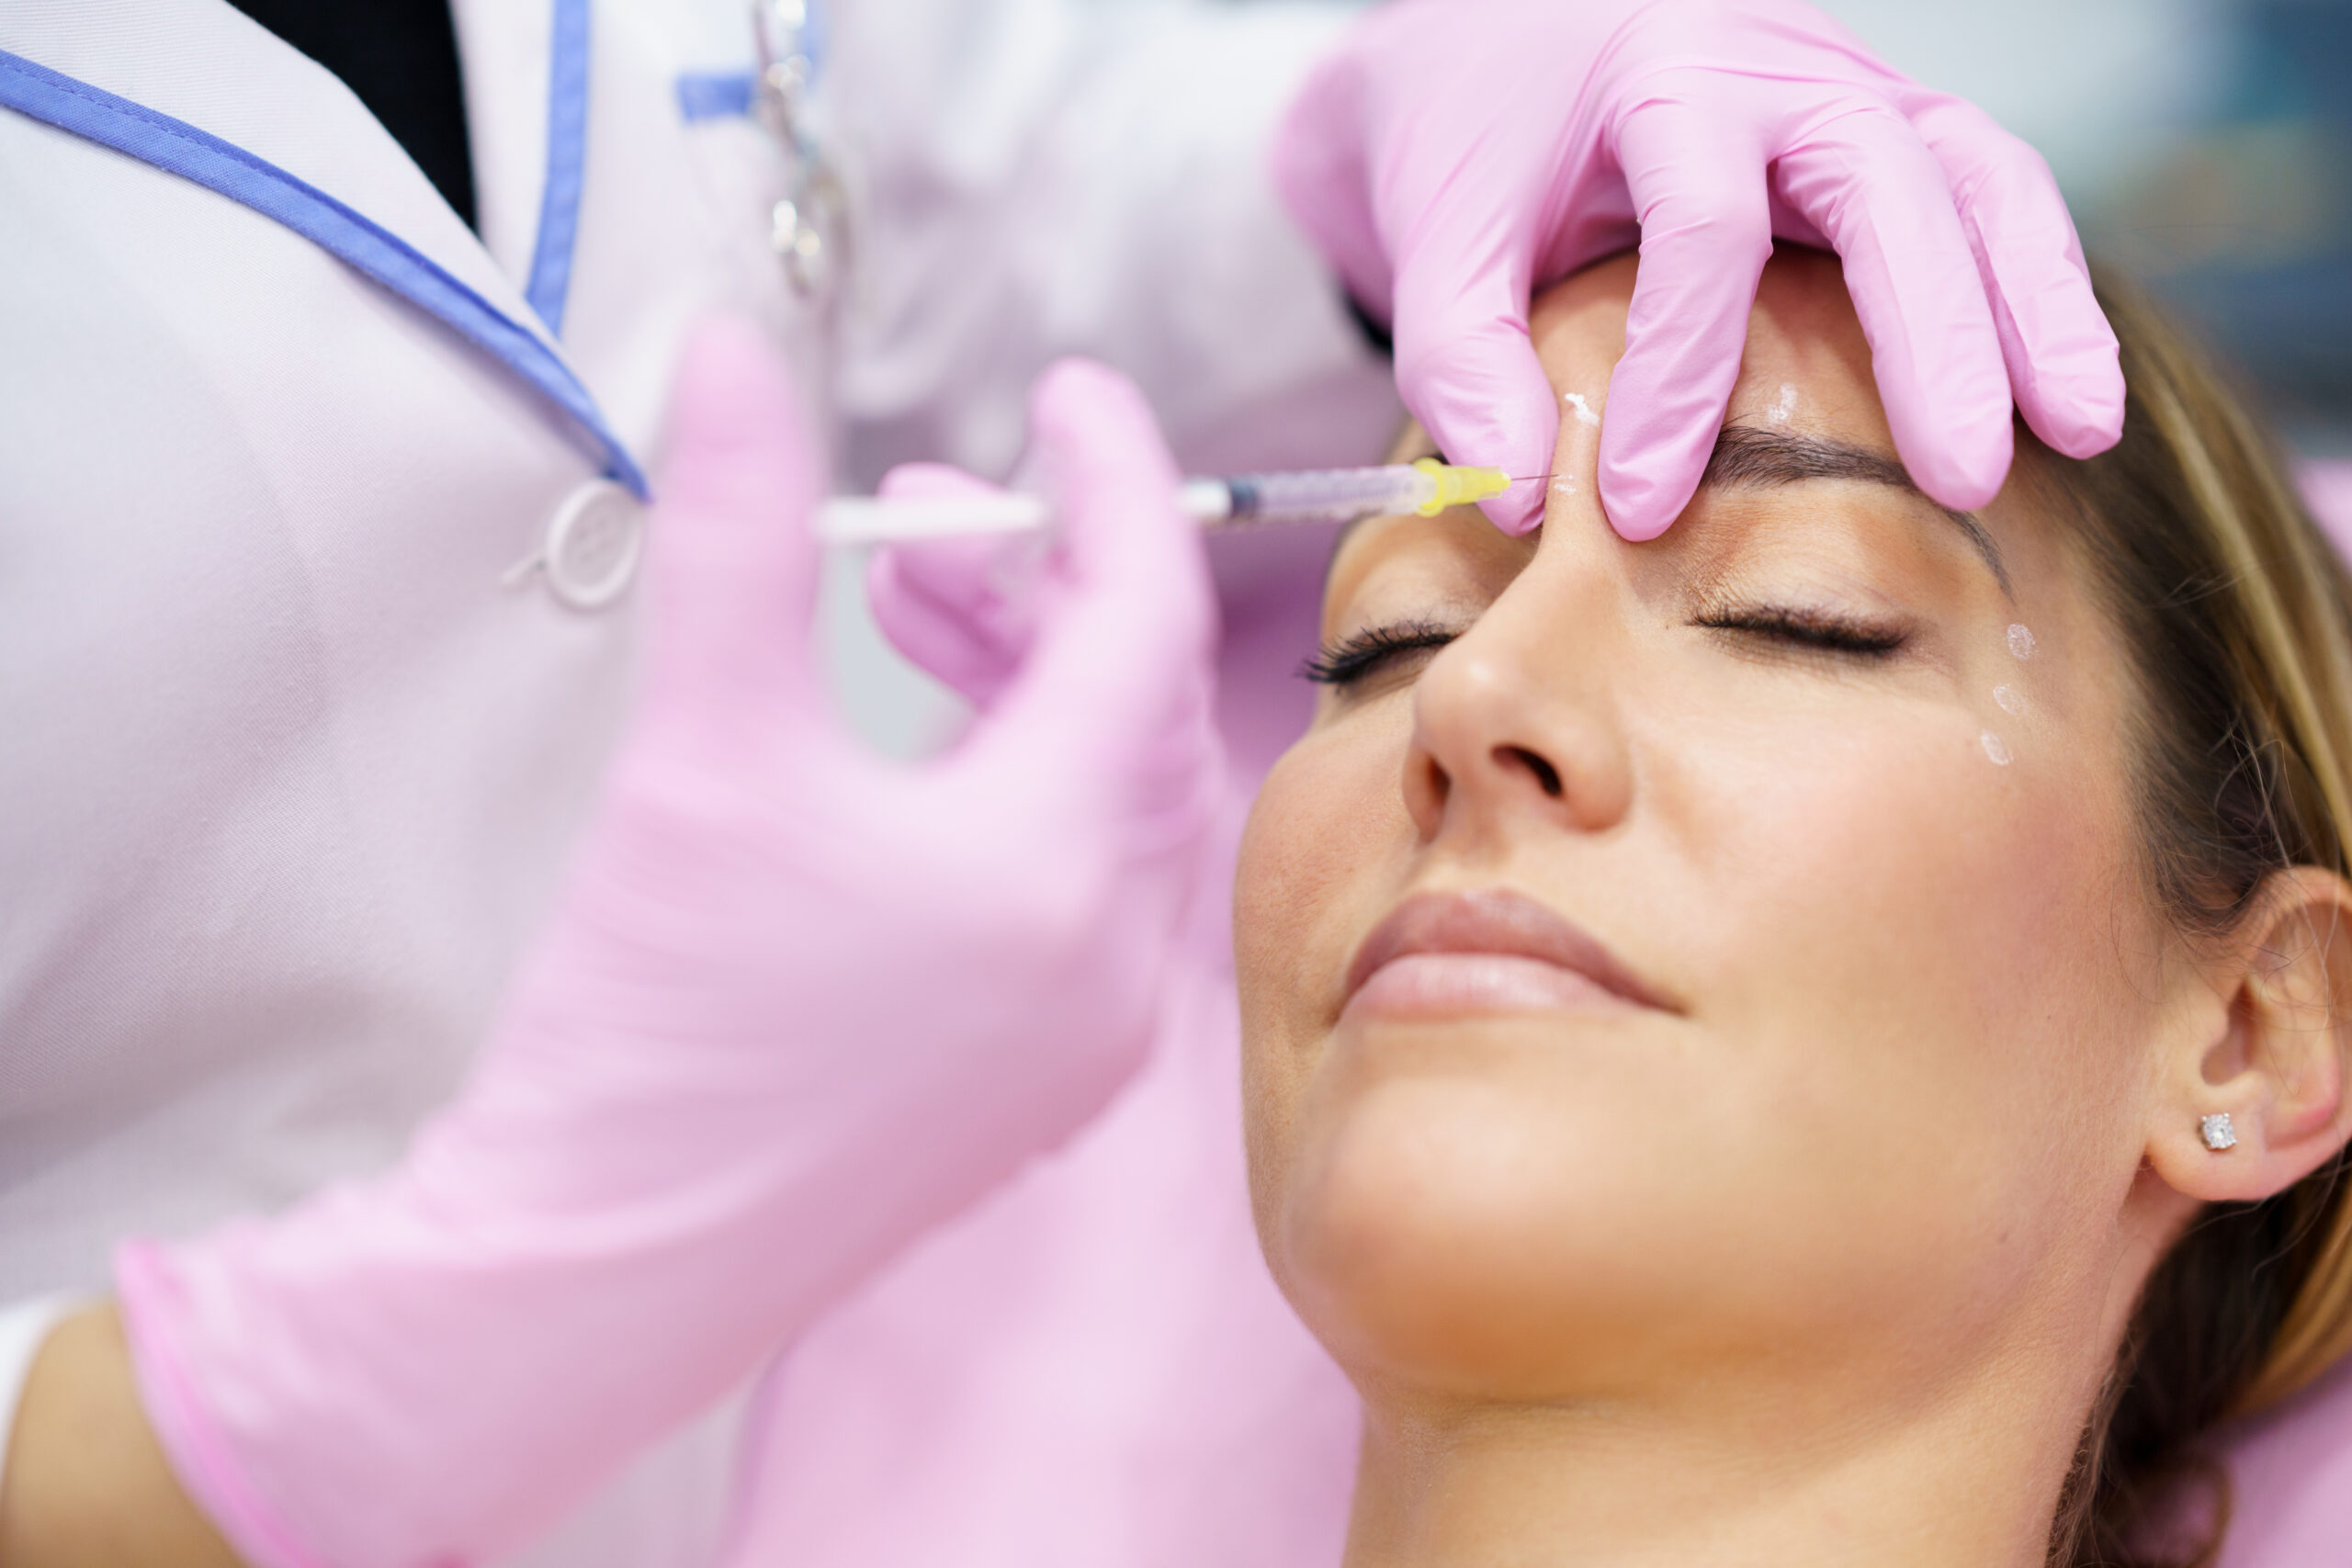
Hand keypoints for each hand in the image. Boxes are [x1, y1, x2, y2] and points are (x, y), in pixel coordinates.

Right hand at [110, 329, 1222, 1567]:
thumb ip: (738, 529)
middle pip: (1130, 704)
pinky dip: (1015, 787)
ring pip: (1102, 794)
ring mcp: (1086, 1033)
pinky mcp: (1036, 1080)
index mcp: (1061, 862)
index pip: (1142, 618)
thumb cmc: (648, 1023)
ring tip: (891, 605)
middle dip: (1036, 580)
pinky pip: (1076, 886)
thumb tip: (736, 353)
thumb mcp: (698, 742)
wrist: (592, 1271)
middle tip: (919, 511)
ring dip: (1018, 680)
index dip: (1113, 481)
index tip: (1063, 392)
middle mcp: (1113, 955)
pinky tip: (906, 748)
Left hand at [1274, 0, 2125, 538]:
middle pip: (1889, 189)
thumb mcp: (1436, 248)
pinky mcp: (1893, 128)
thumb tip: (1521, 502)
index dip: (1678, 378)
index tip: (1644, 509)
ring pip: (1979, 179)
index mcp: (1662, 78)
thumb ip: (1459, 369)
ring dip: (2037, 307)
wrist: (1508, 37)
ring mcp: (1855, 91)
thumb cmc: (1477, 145)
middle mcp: (1781, 69)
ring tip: (2082, 436)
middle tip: (1963, 481)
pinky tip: (2065, 394)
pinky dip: (2037, 286)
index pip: (1702, 230)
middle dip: (1936, 340)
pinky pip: (1989, 195)